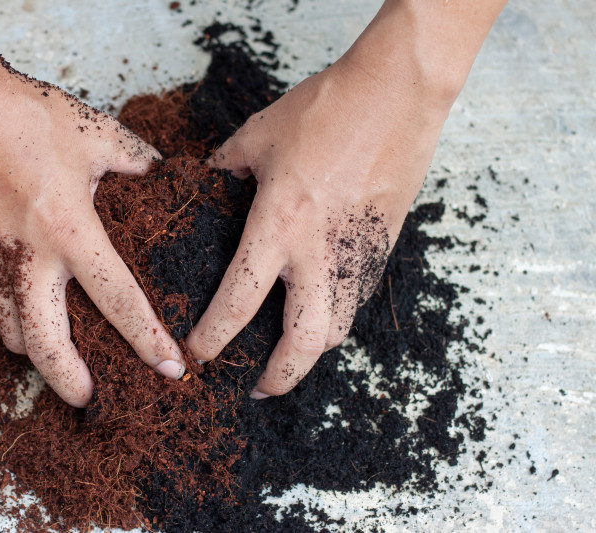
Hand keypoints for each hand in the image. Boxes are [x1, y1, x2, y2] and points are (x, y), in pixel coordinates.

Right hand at [0, 54, 188, 406]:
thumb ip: (137, 161)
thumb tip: (160, 173)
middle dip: (70, 381)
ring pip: (9, 333)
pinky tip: (24, 310)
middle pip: (47, 345)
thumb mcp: (96, 134)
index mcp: (71, 231)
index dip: (147, 340)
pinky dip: (8, 318)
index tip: (169, 368)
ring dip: (36, 353)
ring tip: (58, 357)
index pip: (119, 301)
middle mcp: (29, 258)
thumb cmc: (23, 116)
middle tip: (88, 396)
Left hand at [184, 0, 504, 397]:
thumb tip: (206, 182)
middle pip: (304, 342)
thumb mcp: (258, 135)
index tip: (199, 355)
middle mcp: (319, 251)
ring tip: (291, 356)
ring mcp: (357, 253)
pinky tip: (321, 308)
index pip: (237, 302)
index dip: (214, 338)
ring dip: (313, 352)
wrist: (397, 93)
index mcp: (278, 225)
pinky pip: (358, 296)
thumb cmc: (326, 108)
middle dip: (280, 377)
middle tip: (260, 388)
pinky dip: (338, 314)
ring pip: (340, 328)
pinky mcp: (384, 246)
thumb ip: (224, 166)